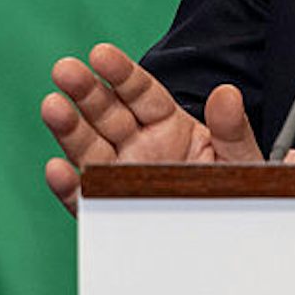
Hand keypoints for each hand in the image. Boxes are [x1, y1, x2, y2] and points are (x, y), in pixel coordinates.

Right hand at [40, 43, 261, 215]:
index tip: (100, 53)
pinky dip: (71, 188)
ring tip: (52, 107)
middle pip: (107, 114)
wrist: (231, 240)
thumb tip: (227, 93)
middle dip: (85, 91)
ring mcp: (122, 179)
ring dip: (69, 130)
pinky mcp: (113, 214)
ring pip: (90, 151)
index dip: (119, 73)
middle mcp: (139, 148)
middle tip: (65, 70)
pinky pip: (88, 200)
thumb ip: (233, 130)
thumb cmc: (237, 193)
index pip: (140, 93)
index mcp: (169, 126)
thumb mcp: (241, 159)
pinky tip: (57, 170)